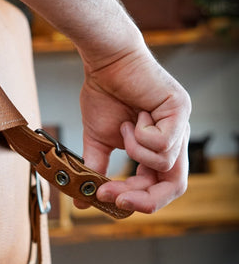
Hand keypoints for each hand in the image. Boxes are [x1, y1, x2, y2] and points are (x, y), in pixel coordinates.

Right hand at [77, 46, 190, 213]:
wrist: (106, 62)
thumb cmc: (105, 93)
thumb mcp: (99, 141)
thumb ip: (96, 169)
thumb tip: (82, 201)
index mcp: (160, 149)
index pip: (159, 188)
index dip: (134, 200)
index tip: (103, 197)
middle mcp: (176, 140)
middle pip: (174, 186)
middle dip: (143, 198)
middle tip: (112, 196)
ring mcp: (181, 125)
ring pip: (164, 164)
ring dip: (134, 151)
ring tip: (123, 127)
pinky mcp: (180, 110)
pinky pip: (163, 144)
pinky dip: (140, 136)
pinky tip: (134, 115)